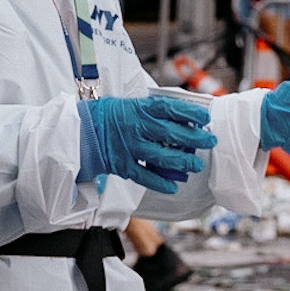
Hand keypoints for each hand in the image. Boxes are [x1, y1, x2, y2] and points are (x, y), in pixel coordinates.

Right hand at [79, 94, 218, 193]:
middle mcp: (136, 127)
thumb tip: (180, 115)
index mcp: (138, 108)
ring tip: (196, 165)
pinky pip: (145, 176)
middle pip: (170, 133)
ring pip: (161, 156)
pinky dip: (160, 182)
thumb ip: (151, 110)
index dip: (189, 113)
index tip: (205, 118)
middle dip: (194, 138)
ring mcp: (129, 147)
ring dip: (181, 161)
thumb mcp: (128, 104)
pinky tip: (174, 186)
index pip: (169, 108)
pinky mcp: (122, 165)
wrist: (79, 131)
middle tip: (210, 142)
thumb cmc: (106, 116)